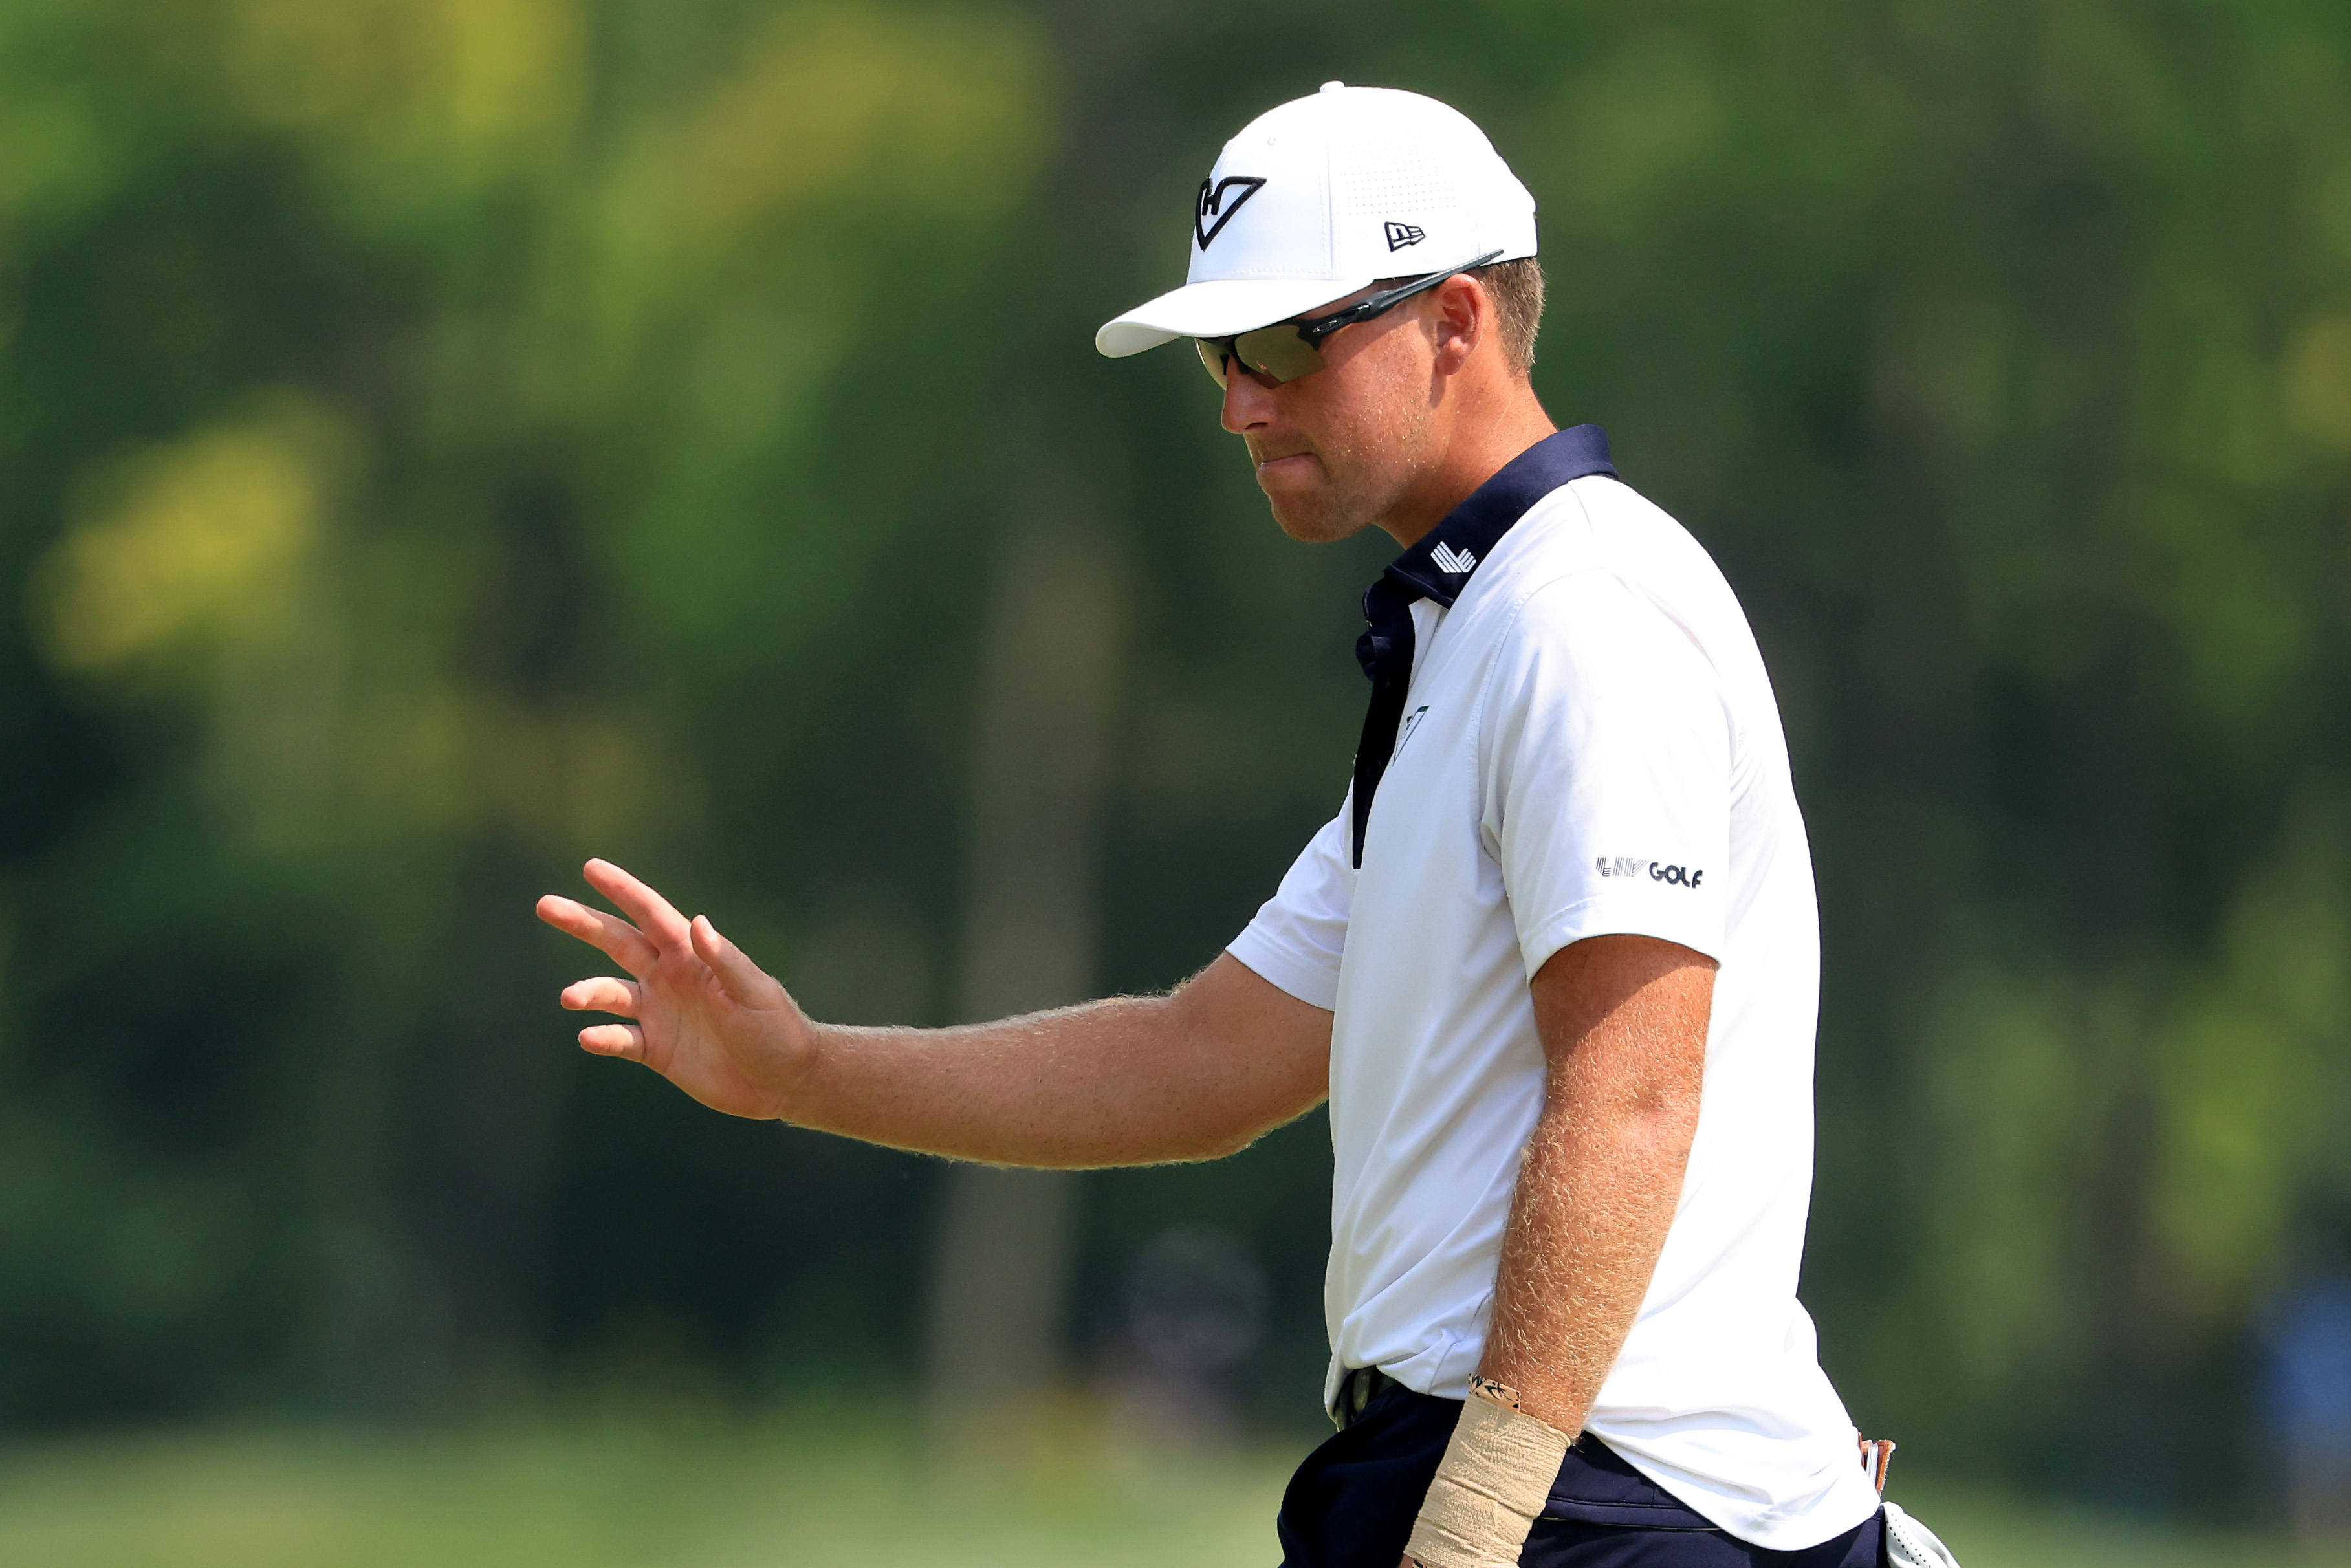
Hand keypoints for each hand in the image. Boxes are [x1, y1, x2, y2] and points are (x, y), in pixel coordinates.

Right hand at [537, 858, 814, 1118]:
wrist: (783, 1081)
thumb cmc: (777, 1028)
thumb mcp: (755, 992)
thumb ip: (723, 960)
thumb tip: (698, 922)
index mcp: (692, 956)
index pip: (651, 915)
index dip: (623, 890)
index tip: (591, 868)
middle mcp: (670, 978)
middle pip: (618, 943)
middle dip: (583, 923)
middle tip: (545, 905)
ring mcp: (660, 1013)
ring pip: (611, 993)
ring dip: (588, 992)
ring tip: (571, 997)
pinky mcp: (656, 1049)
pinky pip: (619, 1039)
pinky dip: (602, 1037)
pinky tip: (589, 1037)